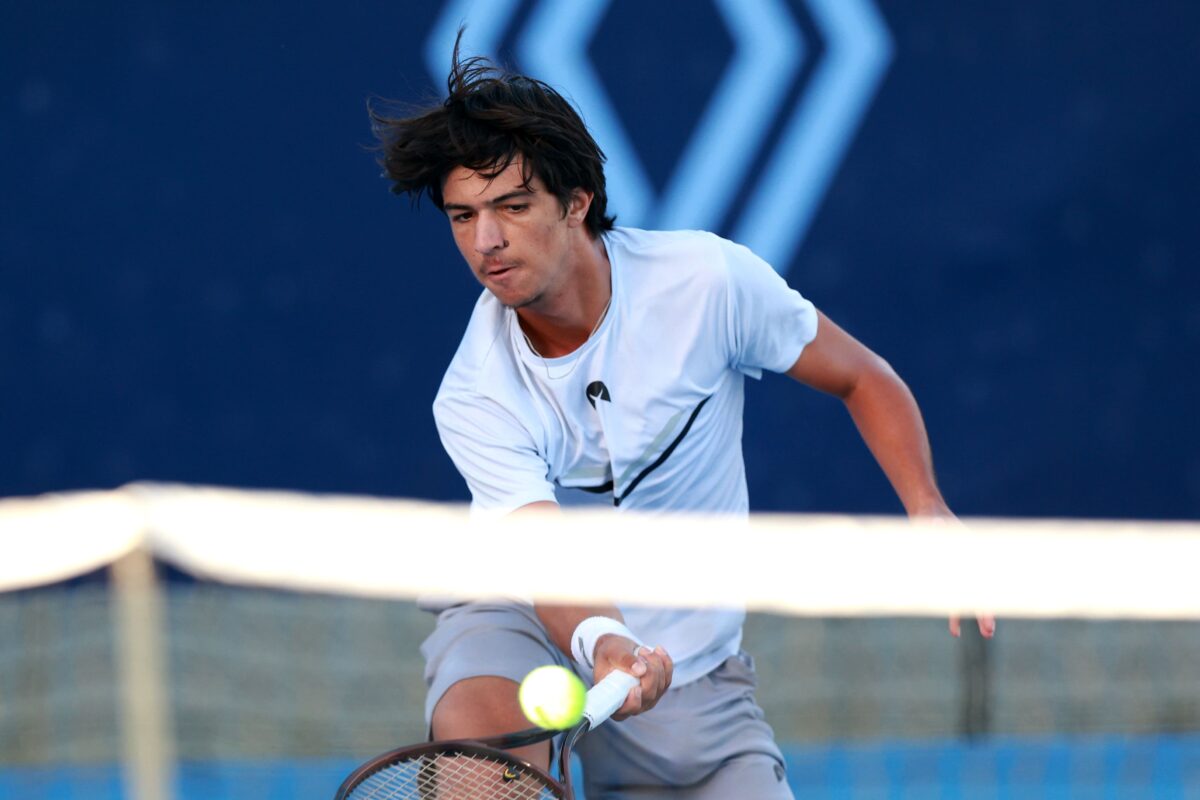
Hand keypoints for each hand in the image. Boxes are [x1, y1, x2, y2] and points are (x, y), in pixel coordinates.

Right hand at [592, 635, 672, 719]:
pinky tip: (657, 650)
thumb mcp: (611, 652)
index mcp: (614, 701)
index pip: (624, 711)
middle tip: (641, 652)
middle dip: (649, 672)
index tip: (635, 689)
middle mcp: (632, 705)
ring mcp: (648, 699)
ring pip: (660, 685)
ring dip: (656, 664)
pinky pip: (668, 678)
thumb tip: (641, 670)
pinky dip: (665, 662)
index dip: (633, 703)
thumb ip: (624, 660)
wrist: (618, 650)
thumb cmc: (610, 654)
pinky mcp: (659, 689)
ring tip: (643, 650)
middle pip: (648, 695)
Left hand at [914, 508, 996, 639]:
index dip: (985, 597)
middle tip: (989, 632)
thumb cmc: (935, 519)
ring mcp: (957, 574)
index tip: (988, 613)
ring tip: (982, 634)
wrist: (927, 515)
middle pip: (978, 594)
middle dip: (984, 614)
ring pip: (966, 601)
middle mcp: (967, 568)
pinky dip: (954, 614)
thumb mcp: (936, 522)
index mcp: (970, 558)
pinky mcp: (944, 578)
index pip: (982, 581)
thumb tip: (938, 525)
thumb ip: (938, 526)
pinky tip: (955, 630)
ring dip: (968, 618)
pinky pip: (951, 600)